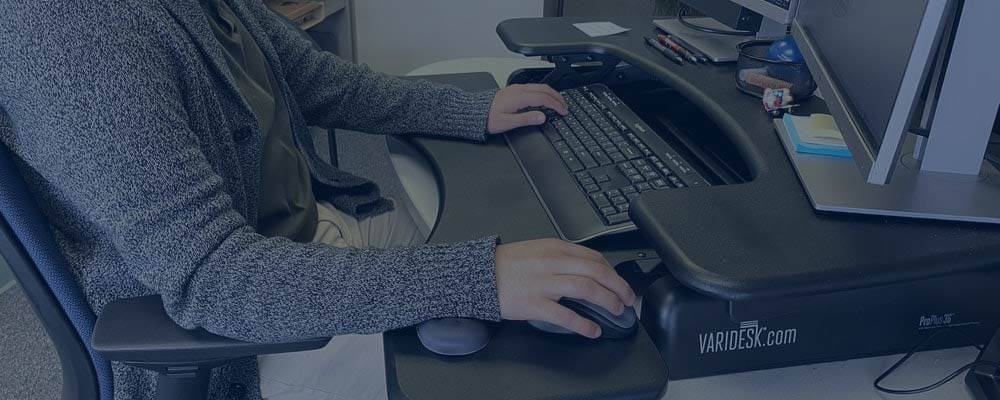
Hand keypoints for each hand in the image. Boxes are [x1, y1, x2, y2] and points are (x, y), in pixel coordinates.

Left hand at [487, 84, 568, 133]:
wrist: (474, 111)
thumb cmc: (488, 118)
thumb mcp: (507, 123)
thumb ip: (526, 119)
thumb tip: (542, 117)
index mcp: (519, 97)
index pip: (544, 98)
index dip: (556, 105)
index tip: (563, 112)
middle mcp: (519, 90)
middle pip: (544, 89)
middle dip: (557, 97)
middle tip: (565, 107)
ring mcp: (516, 88)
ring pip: (540, 86)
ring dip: (552, 93)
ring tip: (558, 102)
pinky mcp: (514, 90)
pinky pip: (534, 87)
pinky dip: (544, 92)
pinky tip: (545, 98)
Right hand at [494, 238, 636, 337]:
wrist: (477, 274)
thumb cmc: (505, 264)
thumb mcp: (536, 249)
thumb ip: (560, 256)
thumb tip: (585, 268)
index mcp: (554, 247)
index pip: (593, 257)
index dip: (612, 271)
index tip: (618, 281)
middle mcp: (552, 262)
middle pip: (596, 271)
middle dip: (618, 286)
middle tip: (627, 297)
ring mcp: (544, 284)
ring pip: (586, 289)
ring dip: (607, 301)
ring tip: (616, 310)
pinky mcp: (534, 304)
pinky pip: (565, 315)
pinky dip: (583, 324)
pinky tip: (593, 330)